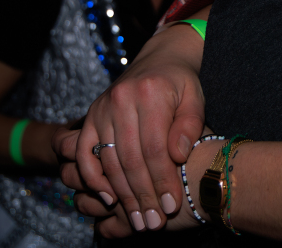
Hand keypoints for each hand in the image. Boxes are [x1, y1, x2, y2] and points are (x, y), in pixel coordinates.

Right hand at [71, 23, 206, 230]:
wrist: (159, 59)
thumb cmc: (181, 83)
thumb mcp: (195, 97)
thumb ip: (190, 124)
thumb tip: (178, 155)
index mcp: (151, 93)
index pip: (155, 147)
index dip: (163, 180)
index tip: (171, 206)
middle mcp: (121, 100)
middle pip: (130, 158)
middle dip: (143, 195)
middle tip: (152, 222)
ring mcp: (102, 109)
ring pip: (109, 160)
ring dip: (122, 194)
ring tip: (137, 218)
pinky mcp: (90, 117)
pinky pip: (86, 153)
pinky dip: (94, 178)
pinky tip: (110, 198)